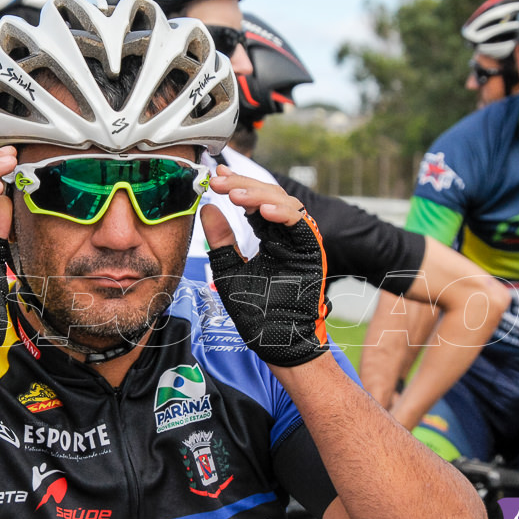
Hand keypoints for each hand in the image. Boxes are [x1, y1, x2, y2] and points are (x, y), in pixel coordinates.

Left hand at [201, 165, 328, 366]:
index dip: (236, 185)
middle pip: (268, 196)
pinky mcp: (311, 252)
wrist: (275, 342)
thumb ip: (221, 240)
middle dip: (242, 185)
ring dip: (258, 195)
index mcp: (269, 237)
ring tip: (234, 195)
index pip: (253, 202)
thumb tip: (208, 208)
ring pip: (284, 203)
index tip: (215, 176)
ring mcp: (299, 242)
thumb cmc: (255, 312)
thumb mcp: (229, 270)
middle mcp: (285, 236)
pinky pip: (300, 224)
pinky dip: (282, 213)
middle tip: (219, 182)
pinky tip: (261, 209)